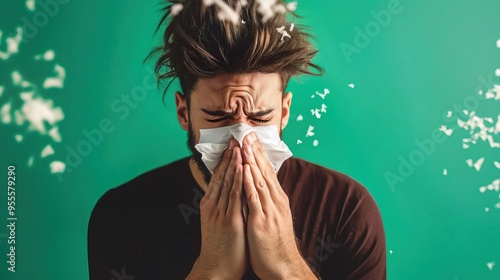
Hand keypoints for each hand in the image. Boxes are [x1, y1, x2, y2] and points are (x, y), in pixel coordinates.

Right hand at [187, 138, 247, 279]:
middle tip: (235, 138)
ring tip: (239, 146)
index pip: (219, 177)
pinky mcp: (230, 220)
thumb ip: (223, 206)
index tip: (232, 145)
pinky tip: (242, 168)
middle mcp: (213, 205)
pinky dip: (238, 180)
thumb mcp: (218, 222)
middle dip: (230, 156)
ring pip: (227, 182)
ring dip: (234, 163)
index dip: (226, 160)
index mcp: (211, 204)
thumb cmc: (220, 246)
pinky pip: (235, 196)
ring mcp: (220, 212)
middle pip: (222, 175)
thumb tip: (230, 192)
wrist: (216, 268)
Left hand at [241, 132, 316, 278]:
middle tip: (247, 133)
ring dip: (251, 161)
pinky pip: (254, 198)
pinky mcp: (261, 221)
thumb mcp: (274, 218)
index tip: (251, 139)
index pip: (267, 172)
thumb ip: (268, 201)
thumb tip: (260, 188)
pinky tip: (244, 169)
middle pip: (264, 171)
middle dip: (254, 151)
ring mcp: (269, 210)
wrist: (284, 266)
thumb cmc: (276, 244)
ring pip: (259, 180)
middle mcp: (275, 201)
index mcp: (277, 200)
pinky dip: (249, 182)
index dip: (259, 155)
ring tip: (244, 144)